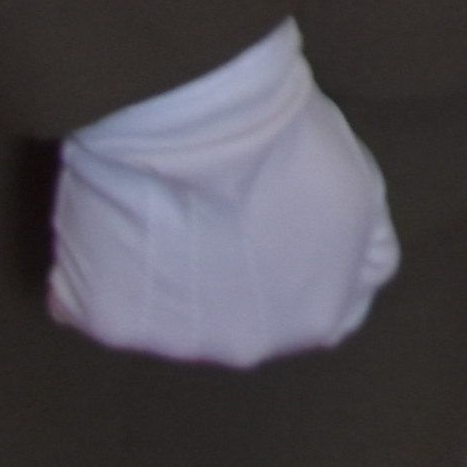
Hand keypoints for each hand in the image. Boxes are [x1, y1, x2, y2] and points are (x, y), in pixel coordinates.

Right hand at [49, 21, 401, 367]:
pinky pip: (104, 298)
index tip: (273, 220)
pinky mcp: (105, 317)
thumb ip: (362, 249)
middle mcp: (244, 347)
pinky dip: (106, 268)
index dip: (295, 261)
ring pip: (170, 310)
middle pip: (239, 314)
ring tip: (166, 208)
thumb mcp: (361, 194)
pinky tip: (119, 220)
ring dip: (167, 274)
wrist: (199, 118)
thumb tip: (358, 268)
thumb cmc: (288, 144)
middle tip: (215, 209)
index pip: (315, 308)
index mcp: (313, 319)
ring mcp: (169, 340)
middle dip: (230, 273)